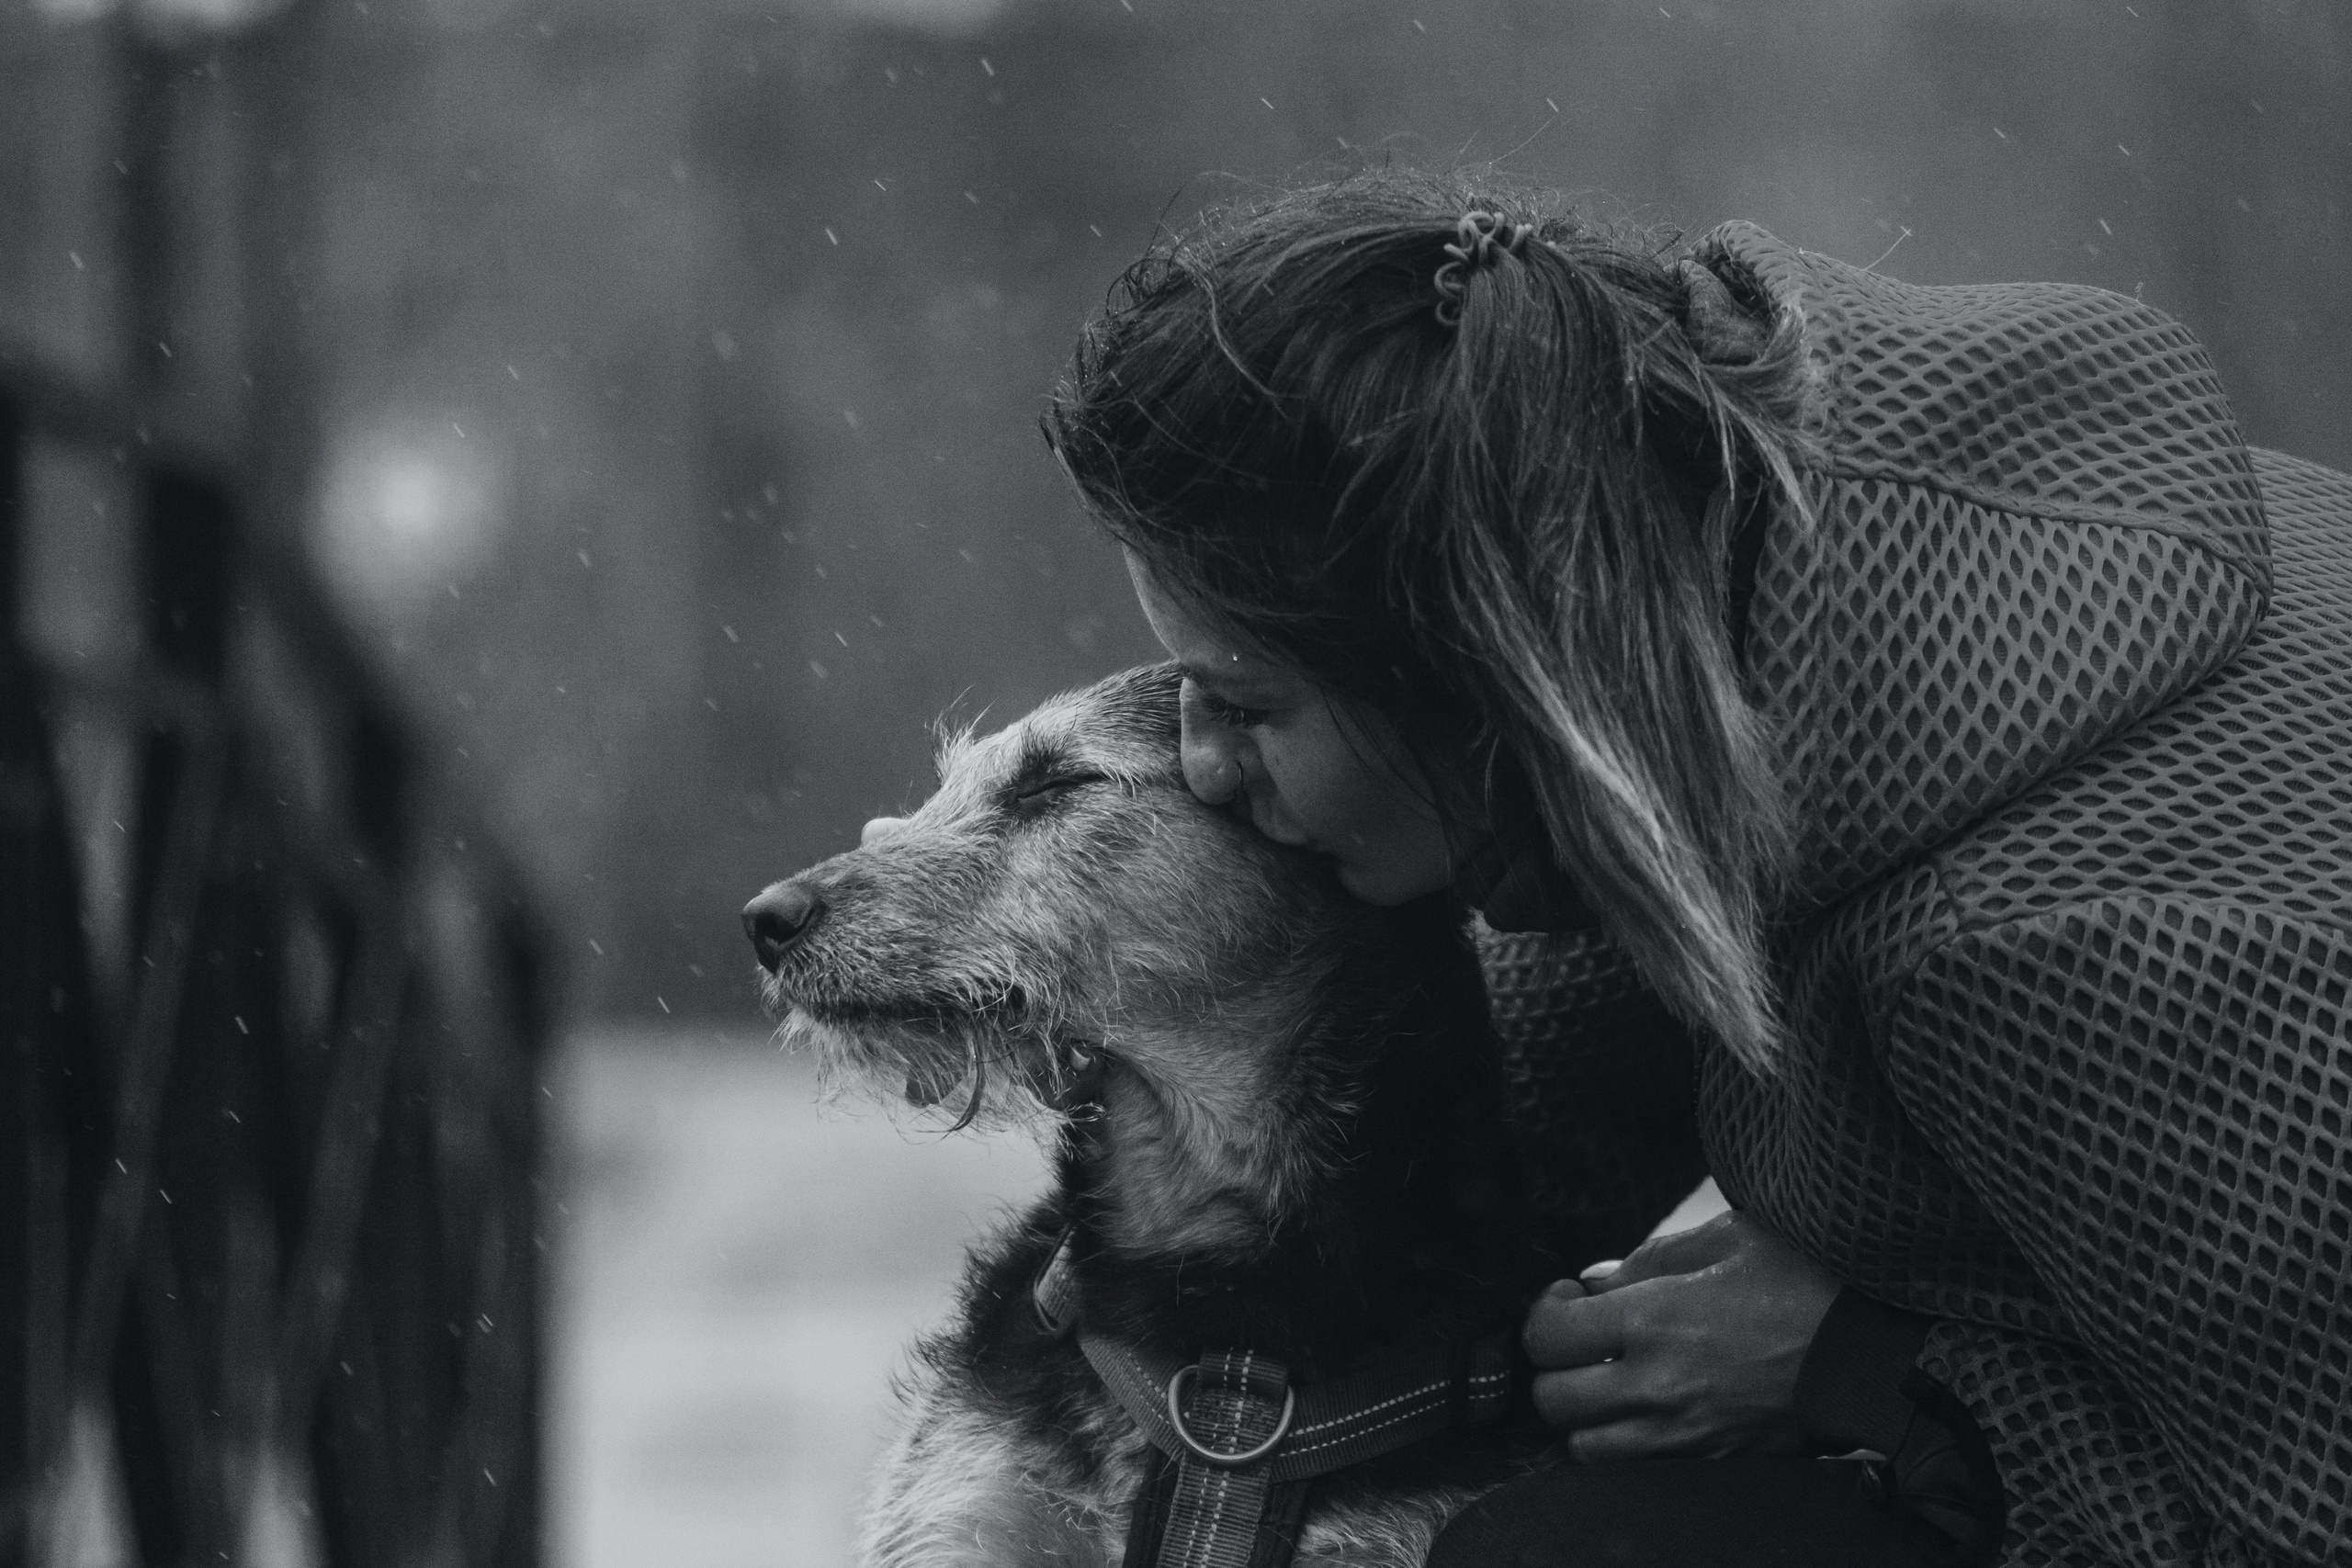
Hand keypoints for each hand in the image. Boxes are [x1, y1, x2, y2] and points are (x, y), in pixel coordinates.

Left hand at [1520, 1211, 1840, 1460]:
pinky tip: (1645, 1406)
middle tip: (1581, 1339)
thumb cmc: (1809, 1284)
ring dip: (1583, 1412)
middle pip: (1552, 1399)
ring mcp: (1683, 1432)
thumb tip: (1595, 1280)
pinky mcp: (1710, 1459)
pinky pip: (1634, 1465)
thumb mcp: (1729, 1239)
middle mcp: (1658, 1384)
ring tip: (1609, 1379)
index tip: (1568, 1298)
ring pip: (1584, 1445)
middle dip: (1553, 1366)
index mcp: (1655, 1320)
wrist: (1875, 1355)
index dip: (1543, 1314)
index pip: (1547, 1336)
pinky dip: (1622, 1440)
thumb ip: (1651, 1258)